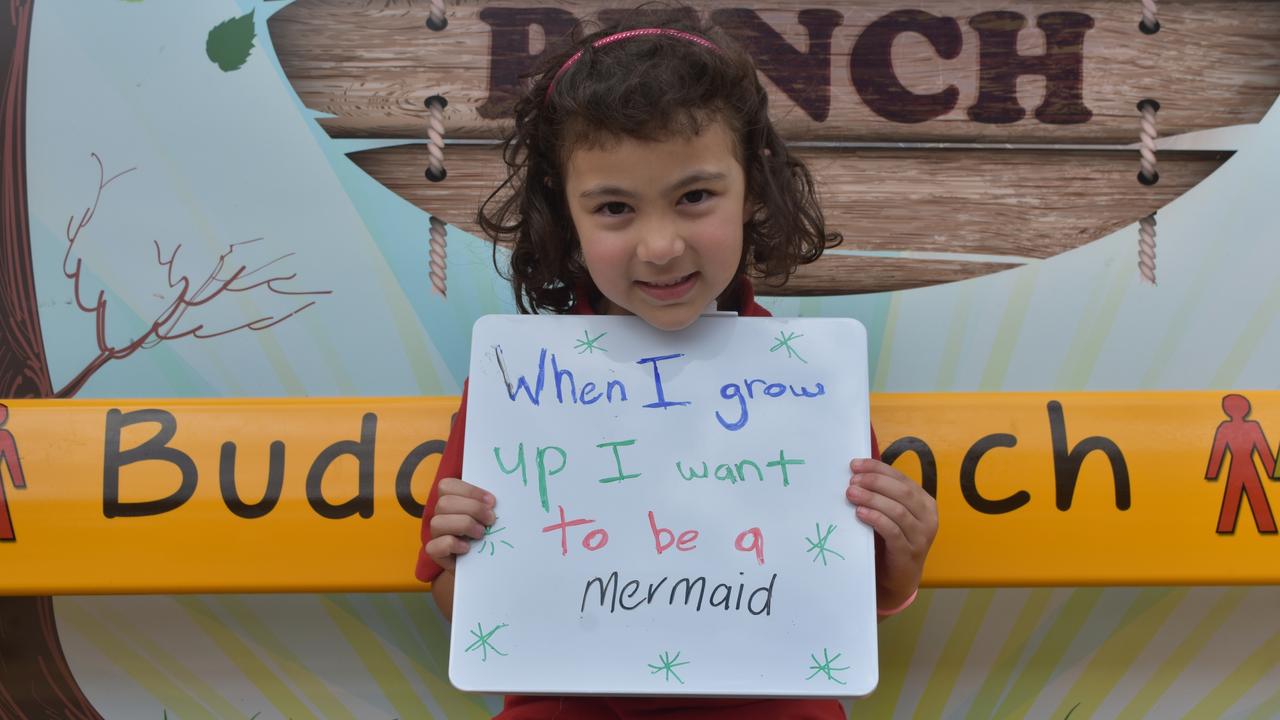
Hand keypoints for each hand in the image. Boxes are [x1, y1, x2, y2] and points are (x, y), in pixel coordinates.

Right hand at [425, 477, 495, 571]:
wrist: (480, 563)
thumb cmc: (484, 535)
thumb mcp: (486, 517)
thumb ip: (486, 506)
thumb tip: (494, 501)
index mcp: (450, 501)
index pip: (447, 485)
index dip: (470, 491)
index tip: (491, 502)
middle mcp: (439, 515)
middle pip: (444, 503)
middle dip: (472, 509)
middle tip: (490, 519)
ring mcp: (435, 534)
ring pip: (438, 522)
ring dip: (464, 525)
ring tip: (481, 533)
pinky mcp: (434, 553)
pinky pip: (434, 546)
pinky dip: (452, 544)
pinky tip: (467, 548)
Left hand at [846, 458, 936, 610]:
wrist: (898, 577)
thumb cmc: (891, 540)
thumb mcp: (891, 514)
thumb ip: (882, 495)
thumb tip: (856, 471)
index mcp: (924, 502)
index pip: (902, 478)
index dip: (878, 469)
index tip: (855, 465)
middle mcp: (928, 517)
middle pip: (902, 492)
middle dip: (874, 482)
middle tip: (852, 481)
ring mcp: (921, 536)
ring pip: (897, 510)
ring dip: (872, 499)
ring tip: (851, 494)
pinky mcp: (910, 552)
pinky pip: (893, 531)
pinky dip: (875, 518)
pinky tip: (860, 513)